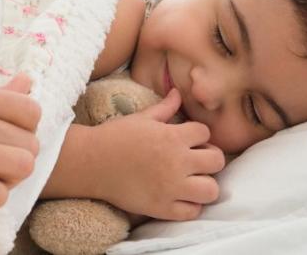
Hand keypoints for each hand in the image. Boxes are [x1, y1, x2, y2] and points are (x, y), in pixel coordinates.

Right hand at [84, 88, 224, 220]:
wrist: (90, 162)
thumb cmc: (114, 137)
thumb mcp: (141, 118)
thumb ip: (164, 108)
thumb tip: (178, 93)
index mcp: (172, 137)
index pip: (205, 132)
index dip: (199, 135)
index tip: (188, 140)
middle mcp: (176, 162)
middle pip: (217, 161)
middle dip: (209, 159)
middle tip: (195, 161)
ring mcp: (171, 187)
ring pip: (211, 190)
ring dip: (205, 185)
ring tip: (192, 181)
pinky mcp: (162, 208)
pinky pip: (192, 212)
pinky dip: (190, 206)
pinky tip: (179, 197)